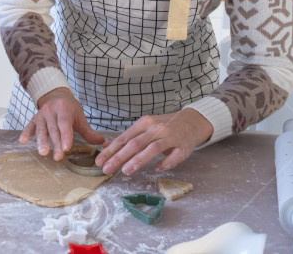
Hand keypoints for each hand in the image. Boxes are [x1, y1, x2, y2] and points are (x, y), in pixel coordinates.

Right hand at [19, 88, 104, 160]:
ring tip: (43, 152)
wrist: (55, 95)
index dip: (66, 136)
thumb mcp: (79, 117)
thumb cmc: (69, 108)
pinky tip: (23, 141)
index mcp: (64, 109)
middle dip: (55, 143)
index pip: (65, 124)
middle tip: (58, 157)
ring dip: (41, 141)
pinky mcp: (34, 118)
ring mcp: (41, 114)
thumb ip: (88, 131)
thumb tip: (101, 142)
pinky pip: (29, 126)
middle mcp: (51, 111)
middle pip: (53, 129)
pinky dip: (26, 133)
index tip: (67, 148)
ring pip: (41, 129)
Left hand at [95, 108, 213, 174]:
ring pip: (152, 148)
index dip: (111, 150)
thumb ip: (128, 137)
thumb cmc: (165, 126)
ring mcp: (170, 137)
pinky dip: (166, 163)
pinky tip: (157, 169)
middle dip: (119, 157)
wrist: (192, 121)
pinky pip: (174, 156)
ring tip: (126, 171)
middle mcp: (156, 129)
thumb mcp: (145, 127)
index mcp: (144, 124)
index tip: (99, 161)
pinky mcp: (183, 146)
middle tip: (107, 169)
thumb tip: (107, 146)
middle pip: (135, 143)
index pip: (124, 138)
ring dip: (138, 160)